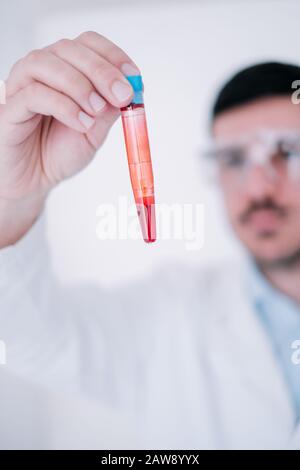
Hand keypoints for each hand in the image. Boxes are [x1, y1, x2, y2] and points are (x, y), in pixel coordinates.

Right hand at [0, 31, 138, 246]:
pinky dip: (63, 106)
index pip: (87, 44)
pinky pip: (33, 94)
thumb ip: (109, 109)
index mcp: (64, 70)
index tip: (134, 79)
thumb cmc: (59, 152)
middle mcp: (41, 71)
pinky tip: (80, 123)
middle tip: (122, 95)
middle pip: (68, 49)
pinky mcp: (9, 109)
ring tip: (96, 112)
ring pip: (45, 64)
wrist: (36, 181)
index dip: (113, 56)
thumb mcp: (94, 130)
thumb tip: (130, 90)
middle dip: (101, 71)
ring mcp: (21, 86)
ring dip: (78, 85)